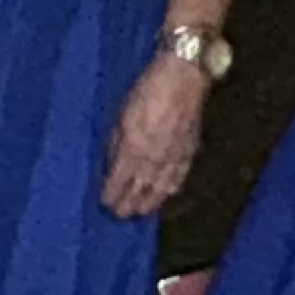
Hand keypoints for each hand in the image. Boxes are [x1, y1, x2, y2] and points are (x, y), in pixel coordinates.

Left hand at [99, 55, 209, 219]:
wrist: (183, 78)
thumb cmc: (147, 91)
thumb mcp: (121, 116)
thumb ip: (116, 143)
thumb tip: (113, 164)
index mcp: (134, 149)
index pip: (119, 182)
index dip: (112, 195)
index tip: (106, 204)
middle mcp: (154, 159)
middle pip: (140, 192)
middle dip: (130, 205)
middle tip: (121, 215)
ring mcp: (174, 157)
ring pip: (161, 189)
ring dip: (150, 203)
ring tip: (141, 212)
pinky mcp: (189, 152)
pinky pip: (178, 178)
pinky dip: (170, 189)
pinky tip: (166, 195)